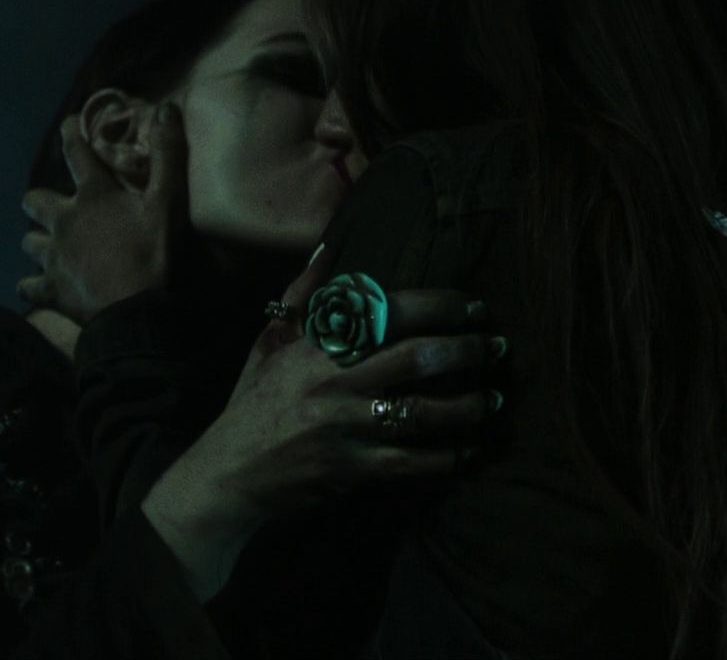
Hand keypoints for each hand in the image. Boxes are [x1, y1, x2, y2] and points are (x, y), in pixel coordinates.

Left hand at [18, 100, 187, 324]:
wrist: (134, 310)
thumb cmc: (152, 252)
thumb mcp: (168, 201)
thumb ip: (167, 155)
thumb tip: (167, 108)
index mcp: (92, 195)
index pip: (76, 152)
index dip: (71, 133)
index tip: (69, 123)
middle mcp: (63, 220)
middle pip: (34, 200)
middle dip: (38, 201)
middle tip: (53, 206)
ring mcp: (52, 256)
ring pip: (28, 242)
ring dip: (37, 241)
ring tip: (49, 246)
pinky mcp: (50, 288)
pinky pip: (28, 286)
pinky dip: (31, 286)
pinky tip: (38, 287)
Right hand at [141, 244, 506, 574]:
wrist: (228, 474)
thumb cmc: (253, 404)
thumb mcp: (269, 344)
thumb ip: (303, 298)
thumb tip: (328, 251)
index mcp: (317, 346)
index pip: (387, 312)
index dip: (437, 305)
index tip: (471, 305)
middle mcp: (334, 382)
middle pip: (416, 358)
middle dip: (466, 350)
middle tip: (498, 346)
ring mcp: (346, 428)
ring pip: (423, 412)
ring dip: (468, 405)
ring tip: (495, 398)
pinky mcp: (353, 470)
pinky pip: (413, 462)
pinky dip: (449, 457)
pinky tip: (471, 449)